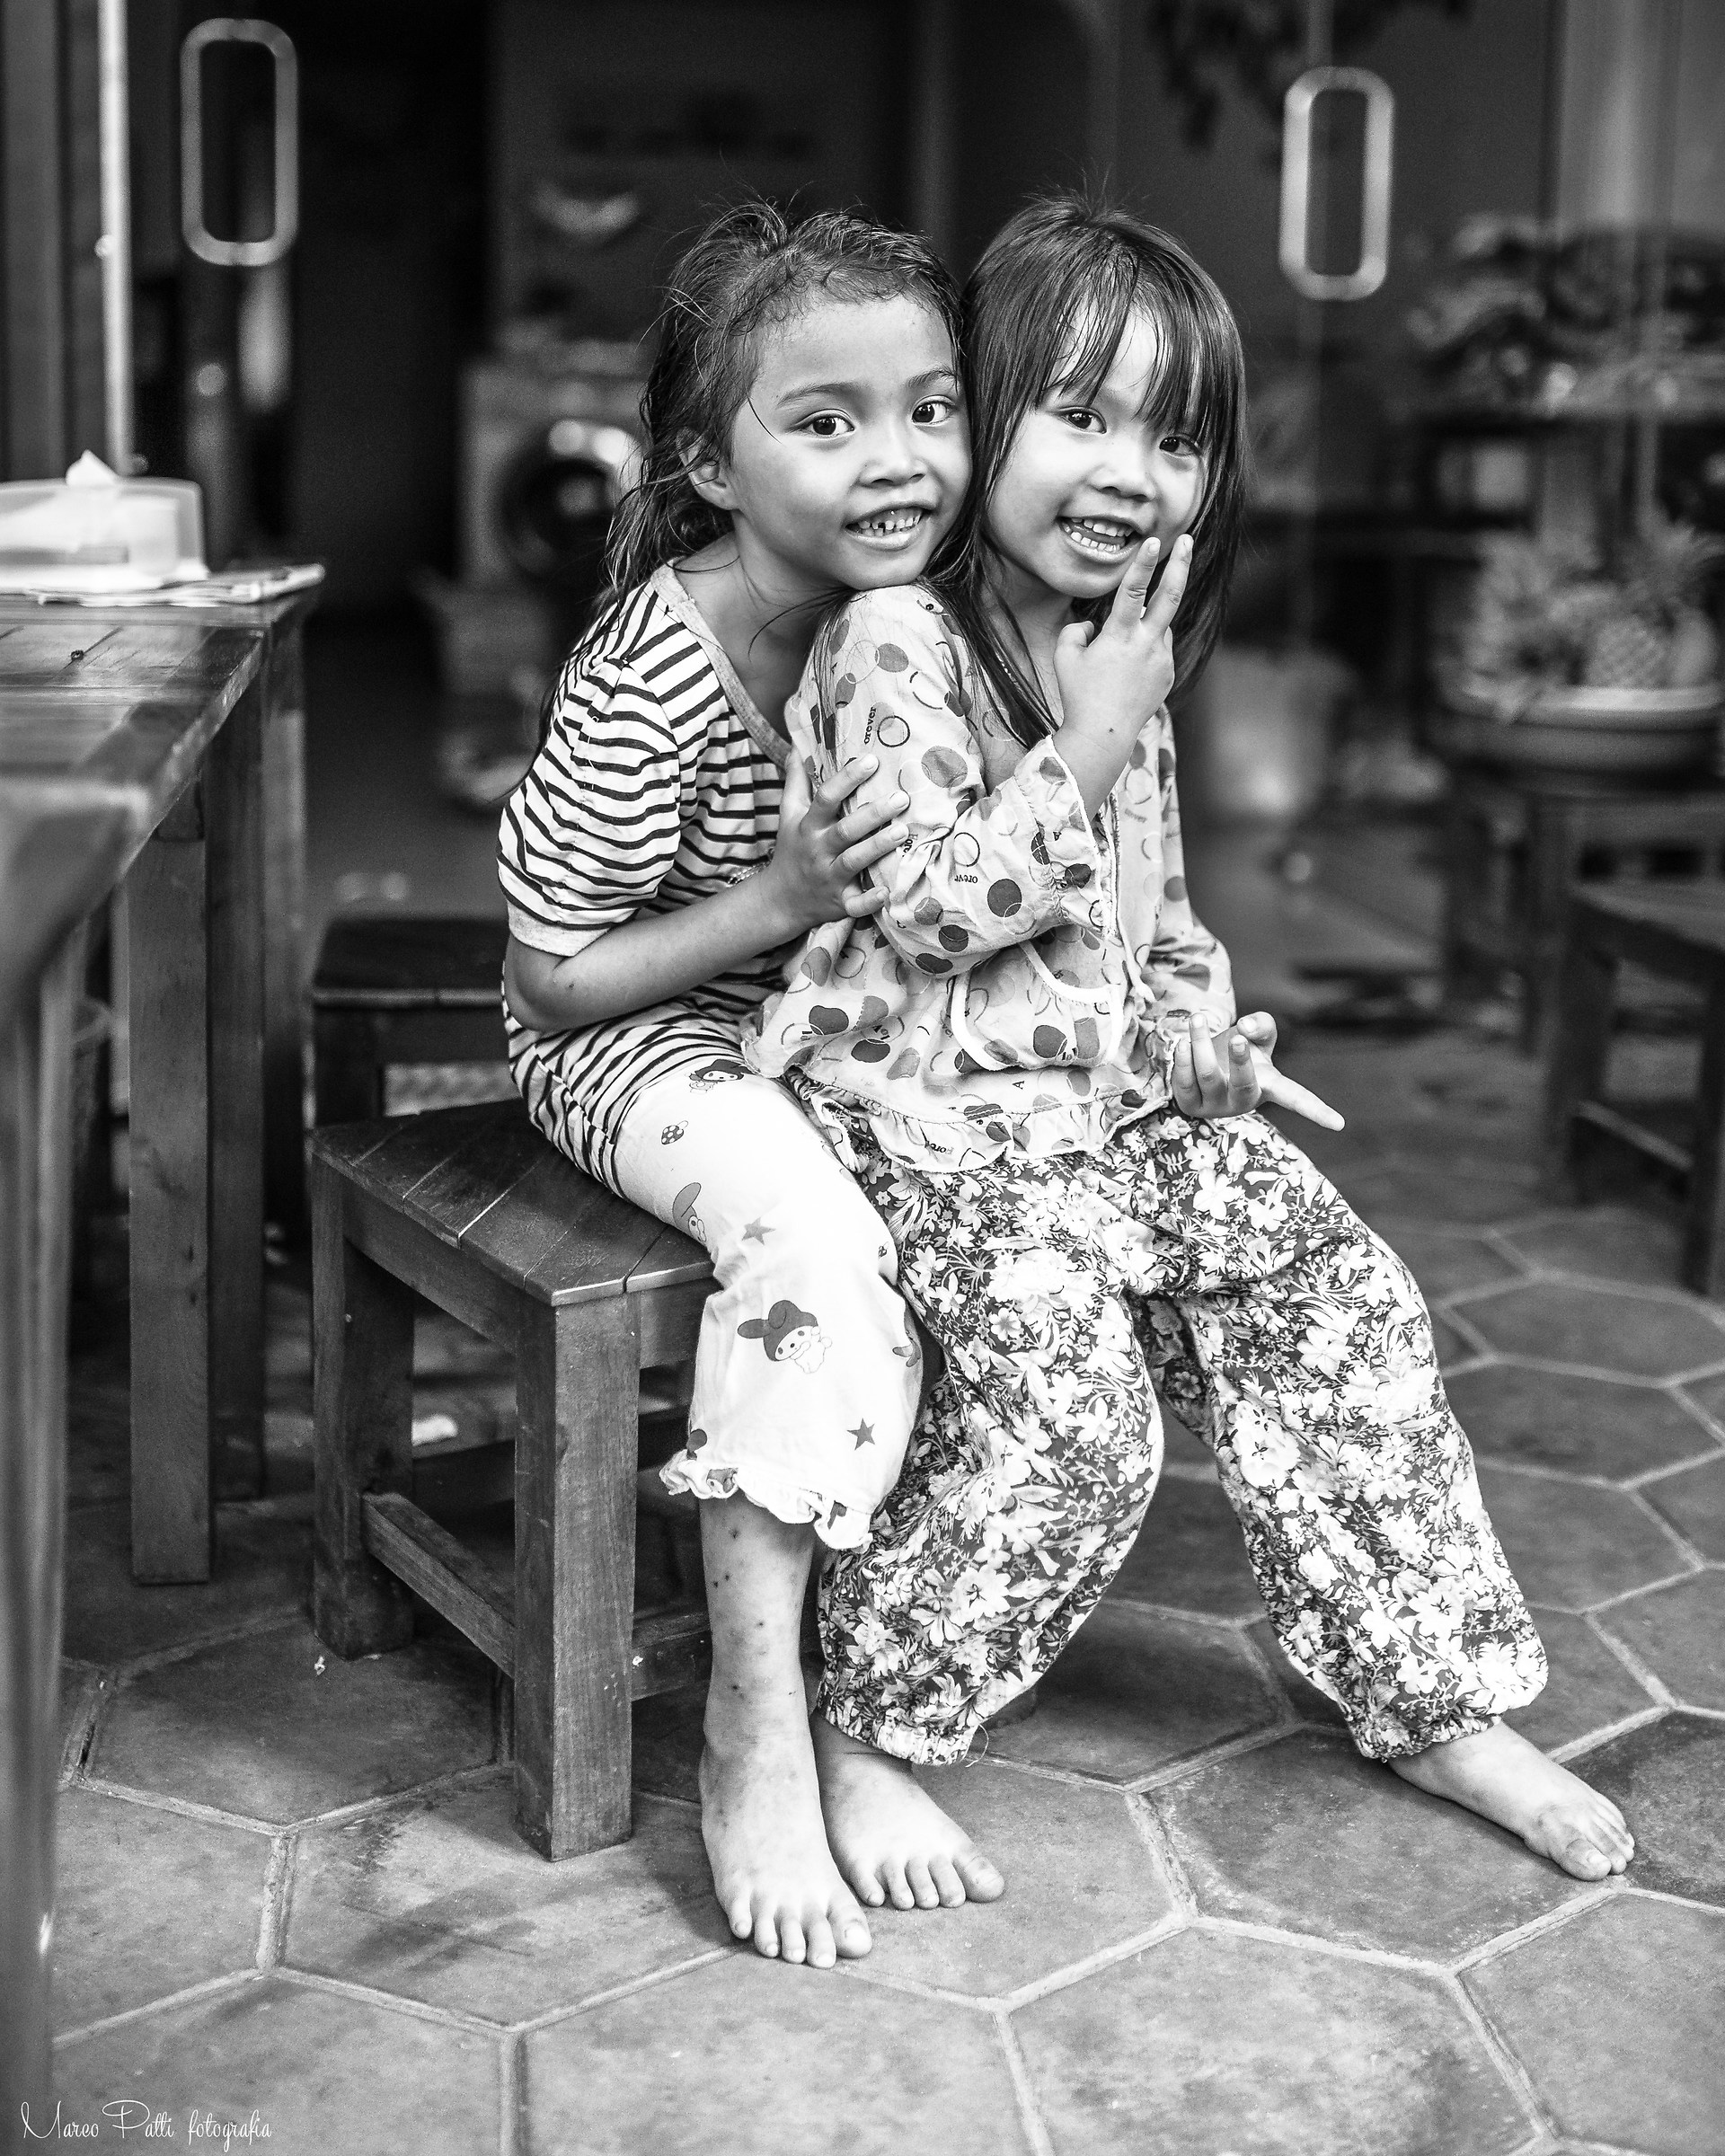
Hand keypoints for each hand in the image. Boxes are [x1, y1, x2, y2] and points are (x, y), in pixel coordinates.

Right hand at [764, 754, 907, 933]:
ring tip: (902, 831)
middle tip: (901, 798)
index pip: (826, 798)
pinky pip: (855, 904)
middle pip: (845, 830)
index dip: (847, 778)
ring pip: (854, 862)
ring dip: (877, 848)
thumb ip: (797, 779)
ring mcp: (829, 877)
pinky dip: (870, 900)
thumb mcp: (788, 813)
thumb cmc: (793, 849)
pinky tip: (887, 891)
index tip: (872, 760)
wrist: (780, 899)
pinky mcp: (839, 902)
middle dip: (872, 815)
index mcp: (808, 826)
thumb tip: (799, 742)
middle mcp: (818, 850)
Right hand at [1054, 531, 1192, 750]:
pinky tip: (1128, 674)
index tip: (1155, 541)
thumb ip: (1077, 630)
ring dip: (1144, 627)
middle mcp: (1146, 645)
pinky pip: (1160, 649)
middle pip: (1170, 597)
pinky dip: (1146, 650)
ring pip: (1158, 627)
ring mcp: (1162, 660)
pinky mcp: (1168, 674)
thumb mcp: (1064, 657)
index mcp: (1120, 637)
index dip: (1144, 564)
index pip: (1133, 591)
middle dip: (1180, 565)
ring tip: (1119, 660)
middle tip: (1189, 541)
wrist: (1104, 735)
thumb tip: (1094, 625)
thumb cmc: (1079, 695)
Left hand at [1172, 1010, 1344, 1130]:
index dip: (1317, 1111)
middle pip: (1244, 1084)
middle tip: (1238, 1038)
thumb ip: (1262, 1025)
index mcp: (1269, 1086)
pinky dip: (1182, 1060)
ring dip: (1201, 1044)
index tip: (1340, 1124)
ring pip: (1209, 1075)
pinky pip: (1183, 1083)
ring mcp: (1215, 1106)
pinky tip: (1183, 1043)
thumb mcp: (1258, 1034)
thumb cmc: (1240, 1048)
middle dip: (1241, 1061)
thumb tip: (1247, 1027)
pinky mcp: (1189, 1104)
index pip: (1296, 1099)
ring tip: (1197, 1019)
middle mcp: (1244, 1100)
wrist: (1205, 1060)